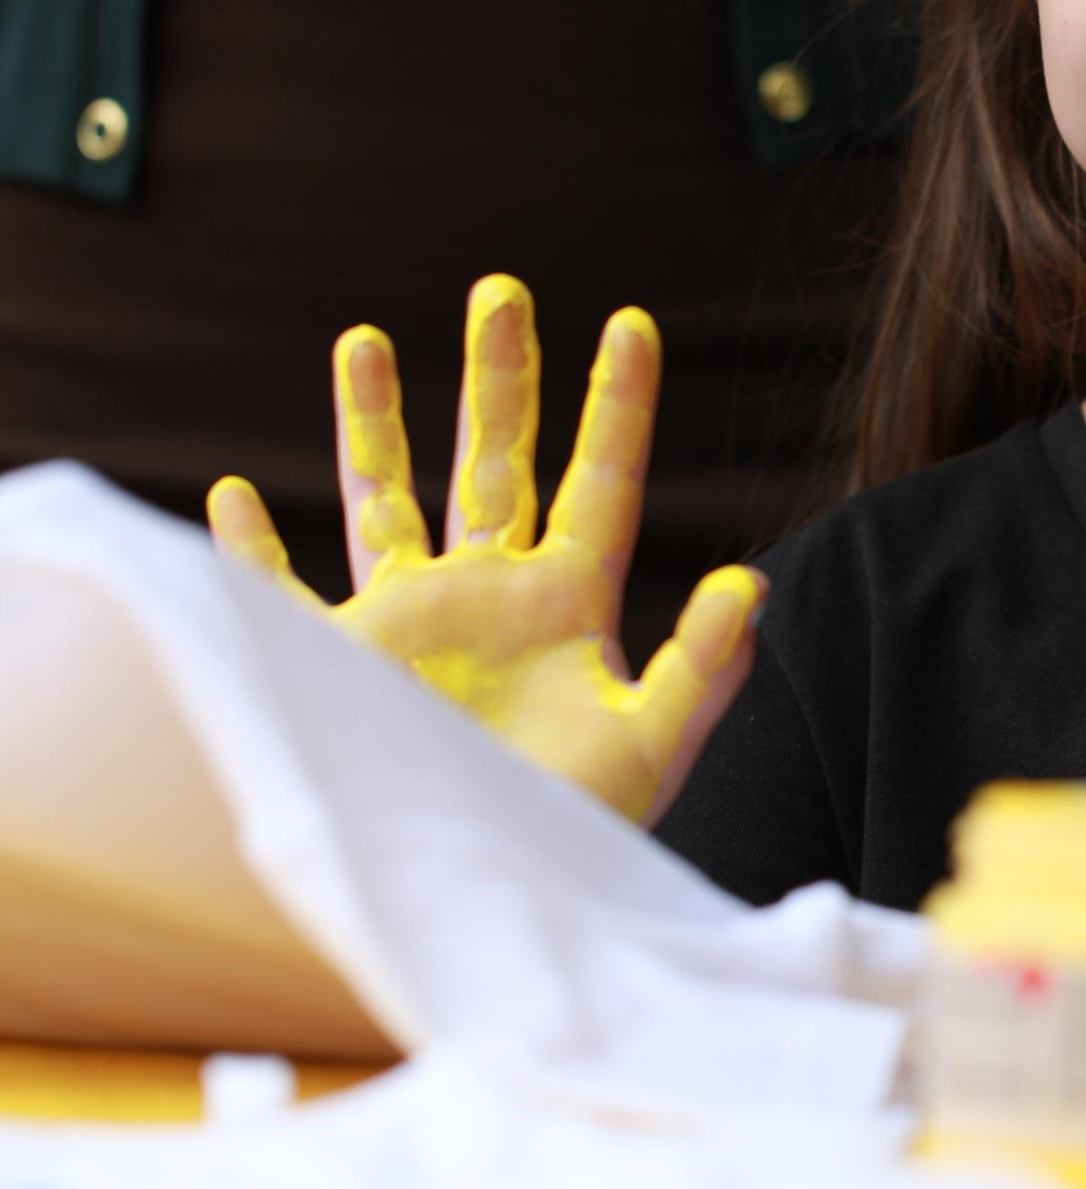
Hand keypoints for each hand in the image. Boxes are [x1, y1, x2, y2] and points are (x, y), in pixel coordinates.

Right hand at [207, 275, 763, 824]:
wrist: (489, 898)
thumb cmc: (578, 831)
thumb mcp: (654, 748)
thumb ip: (705, 669)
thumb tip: (746, 584)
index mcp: (572, 602)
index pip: (603, 481)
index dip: (619, 405)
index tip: (635, 324)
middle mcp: (491, 597)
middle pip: (497, 460)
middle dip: (500, 378)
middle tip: (501, 290)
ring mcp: (413, 624)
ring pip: (389, 498)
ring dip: (375, 422)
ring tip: (366, 337)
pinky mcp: (341, 664)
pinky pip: (284, 594)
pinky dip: (252, 548)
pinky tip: (234, 495)